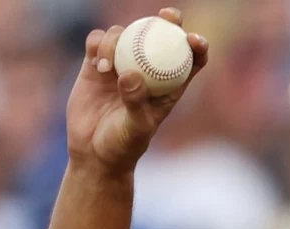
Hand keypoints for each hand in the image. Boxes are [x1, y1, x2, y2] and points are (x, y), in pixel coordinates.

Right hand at [66, 9, 208, 174]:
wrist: (93, 152)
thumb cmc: (122, 146)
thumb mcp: (135, 128)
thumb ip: (135, 102)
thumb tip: (130, 74)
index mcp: (168, 86)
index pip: (190, 60)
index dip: (197, 45)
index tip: (193, 39)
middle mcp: (146, 70)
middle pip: (161, 36)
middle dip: (168, 20)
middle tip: (165, 16)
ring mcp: (121, 64)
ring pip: (125, 34)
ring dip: (118, 39)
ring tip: (107, 65)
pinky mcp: (95, 64)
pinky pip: (98, 42)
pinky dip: (98, 44)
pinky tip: (98, 62)